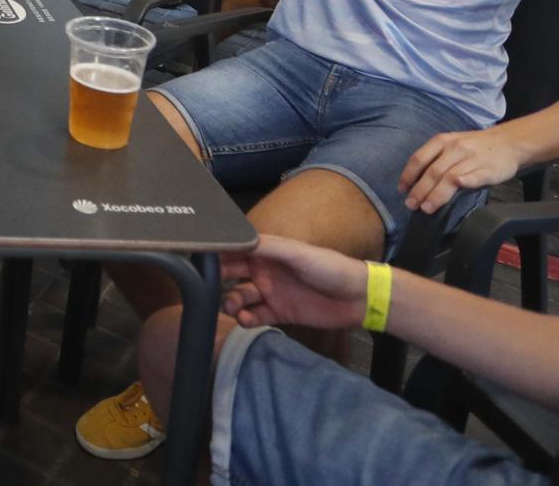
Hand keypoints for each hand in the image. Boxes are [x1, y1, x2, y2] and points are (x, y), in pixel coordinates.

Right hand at [221, 235, 371, 331]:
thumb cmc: (329, 267)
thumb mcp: (297, 252)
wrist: (357, 298)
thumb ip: (267, 246)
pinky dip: (247, 319)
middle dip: (218, 279)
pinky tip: (246, 320)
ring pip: (240, 297)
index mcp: (267, 251)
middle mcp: (265, 270)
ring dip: (232, 302)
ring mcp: (271, 292)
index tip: (201, 258)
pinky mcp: (279, 313)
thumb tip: (235, 238)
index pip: (236, 249)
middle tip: (209, 286)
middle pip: (232, 273)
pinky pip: (255, 316)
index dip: (219, 252)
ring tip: (234, 308)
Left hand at [400, 127, 523, 213]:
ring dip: (437, 193)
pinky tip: (459, 186)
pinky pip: (476, 176)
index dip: (408, 175)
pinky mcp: (489, 169)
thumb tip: (415, 183)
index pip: (419, 158)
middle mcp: (455, 148)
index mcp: (442, 141)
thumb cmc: (474, 147)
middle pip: (433, 171)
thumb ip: (435, 160)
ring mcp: (472, 158)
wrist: (508, 142)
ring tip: (426, 207)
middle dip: (420, 190)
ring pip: (451, 177)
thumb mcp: (451, 145)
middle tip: (411, 205)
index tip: (402, 190)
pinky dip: (467, 180)